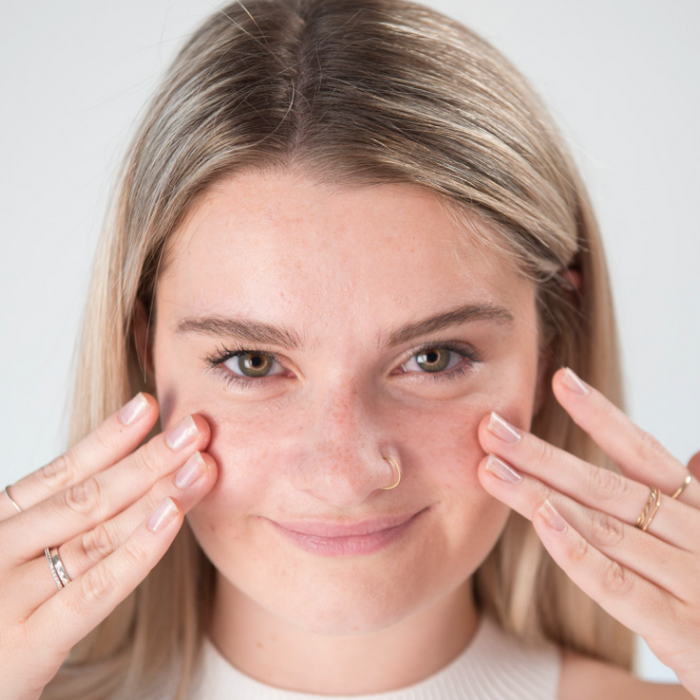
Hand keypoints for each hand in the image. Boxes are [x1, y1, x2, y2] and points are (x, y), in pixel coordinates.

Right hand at [0, 394, 217, 699]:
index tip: (149, 405)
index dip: (109, 437)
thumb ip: (55, 523)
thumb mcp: (14, 559)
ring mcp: (9, 597)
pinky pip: (94, 590)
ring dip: (157, 496)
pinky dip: (137, 552)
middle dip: (148, 459)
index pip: (61, 471)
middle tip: (195, 428)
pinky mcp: (27, 646)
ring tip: (200, 466)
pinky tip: (171, 518)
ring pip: (98, 535)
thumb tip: (123, 475)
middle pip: (88, 496)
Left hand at [477, 368, 699, 697]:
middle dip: (544, 454)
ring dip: (540, 494)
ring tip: (491, 467)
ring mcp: (695, 583)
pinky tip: (540, 518)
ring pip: (603, 527)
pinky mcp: (687, 635)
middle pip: (609, 486)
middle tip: (490, 426)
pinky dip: (577, 551)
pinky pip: (620, 586)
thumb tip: (691, 458)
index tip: (560, 379)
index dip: (601, 416)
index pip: (647, 454)